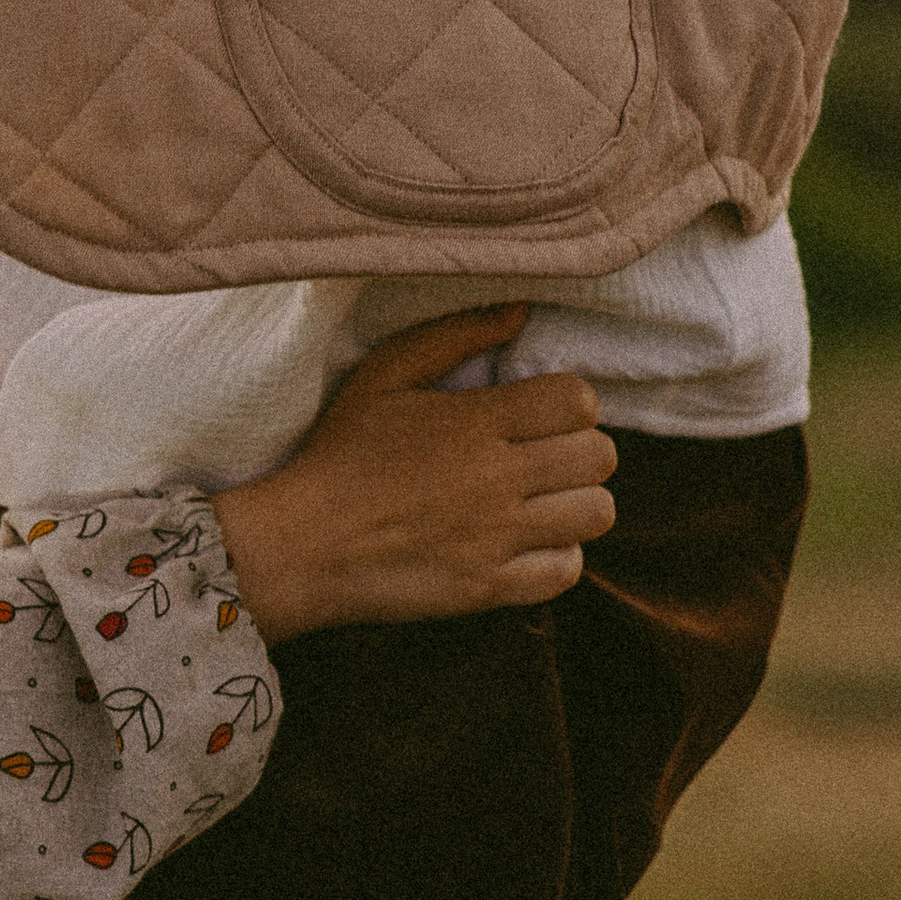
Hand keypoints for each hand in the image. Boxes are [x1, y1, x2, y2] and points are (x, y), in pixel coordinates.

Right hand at [211, 309, 617, 639]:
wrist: (301, 544)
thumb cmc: (340, 452)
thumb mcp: (383, 375)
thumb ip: (453, 335)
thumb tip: (519, 312)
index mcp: (473, 422)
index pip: (578, 401)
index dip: (570, 402)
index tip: (540, 412)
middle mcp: (495, 479)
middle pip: (599, 456)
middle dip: (580, 448)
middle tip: (544, 454)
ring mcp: (496, 538)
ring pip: (596, 513)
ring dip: (577, 501)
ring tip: (543, 498)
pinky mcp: (489, 588)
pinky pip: (567, 570)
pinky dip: (557, 554)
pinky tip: (527, 541)